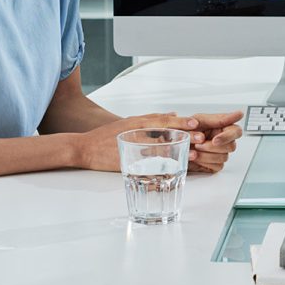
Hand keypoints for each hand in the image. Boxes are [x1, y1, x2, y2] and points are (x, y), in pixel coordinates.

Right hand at [74, 113, 201, 171]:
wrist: (83, 148)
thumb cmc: (106, 135)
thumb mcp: (130, 122)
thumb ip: (152, 118)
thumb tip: (173, 114)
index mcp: (138, 121)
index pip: (164, 119)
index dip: (181, 121)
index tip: (197, 123)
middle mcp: (136, 131)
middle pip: (165, 132)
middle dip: (184, 135)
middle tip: (201, 137)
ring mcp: (132, 146)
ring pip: (159, 148)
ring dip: (177, 151)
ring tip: (192, 153)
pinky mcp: (126, 161)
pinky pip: (147, 165)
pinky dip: (160, 167)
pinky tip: (172, 170)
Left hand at [186, 111, 243, 173]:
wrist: (172, 142)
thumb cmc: (186, 128)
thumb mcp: (200, 120)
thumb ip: (220, 119)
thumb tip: (240, 114)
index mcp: (223, 127)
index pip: (237, 131)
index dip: (228, 136)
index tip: (215, 139)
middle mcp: (224, 140)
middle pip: (231, 146)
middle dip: (213, 147)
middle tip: (199, 144)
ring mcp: (220, 153)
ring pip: (224, 157)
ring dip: (207, 154)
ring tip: (193, 150)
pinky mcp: (215, 164)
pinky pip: (217, 165)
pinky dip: (204, 162)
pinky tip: (195, 156)